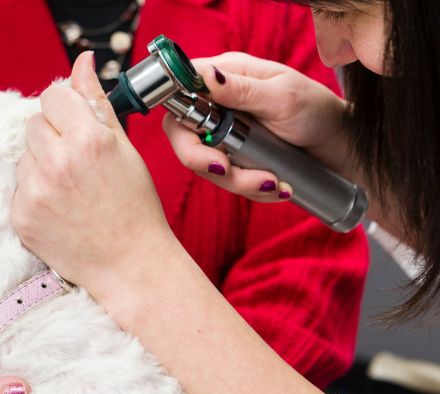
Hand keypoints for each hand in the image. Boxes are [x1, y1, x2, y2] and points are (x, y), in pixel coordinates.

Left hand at [12, 51, 177, 290]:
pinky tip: (60, 208)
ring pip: (25, 155)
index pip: (53, 95)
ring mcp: (35, 192)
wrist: (130, 264)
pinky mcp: (21, 217)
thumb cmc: (135, 207)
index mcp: (89, 140)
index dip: (66, 109)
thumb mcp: (125, 150)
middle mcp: (58, 163)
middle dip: (53, 136)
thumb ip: (97, 102)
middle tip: (79, 164)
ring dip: (42, 164)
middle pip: (34, 123)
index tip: (77, 126)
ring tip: (71, 190)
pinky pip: (19, 186)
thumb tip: (81, 61)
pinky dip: (35, 192)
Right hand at [163, 52, 349, 201]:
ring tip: (275, 184)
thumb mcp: (283, 97)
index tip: (204, 145)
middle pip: (186, 139)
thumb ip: (243, 90)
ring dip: (238, 182)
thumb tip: (207, 76)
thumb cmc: (317, 110)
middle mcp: (219, 105)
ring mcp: (225, 134)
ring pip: (208, 166)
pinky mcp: (236, 158)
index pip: (181, 96)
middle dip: (206, 163)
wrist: (339, 145)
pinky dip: (252, 189)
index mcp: (226, 76)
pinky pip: (229, 180)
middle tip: (228, 171)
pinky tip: (280, 188)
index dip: (181, 124)